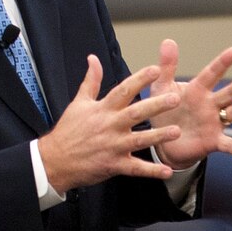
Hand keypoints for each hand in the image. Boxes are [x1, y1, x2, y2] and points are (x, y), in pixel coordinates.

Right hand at [36, 56, 180, 192]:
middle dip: (156, 106)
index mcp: (103, 109)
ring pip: (139, 140)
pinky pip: (136, 169)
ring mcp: (113, 146)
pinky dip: (151, 171)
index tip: (156, 70)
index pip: (123, 90)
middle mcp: (110, 126)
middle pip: (136, 113)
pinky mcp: (114, 165)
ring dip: (158, 136)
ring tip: (176, 131)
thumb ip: (91, 81)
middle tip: (175, 98)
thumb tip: (93, 59)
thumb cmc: (68, 130)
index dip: (140, 79)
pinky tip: (168, 171)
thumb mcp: (78, 102)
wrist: (54, 160)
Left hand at [146, 40, 231, 171]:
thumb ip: (166, 67)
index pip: (212, 73)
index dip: (223, 62)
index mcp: (197, 90)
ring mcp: (214, 122)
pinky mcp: (213, 141)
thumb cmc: (163, 110)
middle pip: (229, 93)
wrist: (162, 140)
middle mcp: (210, 104)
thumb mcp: (161, 88)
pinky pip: (229, 145)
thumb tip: (168, 41)